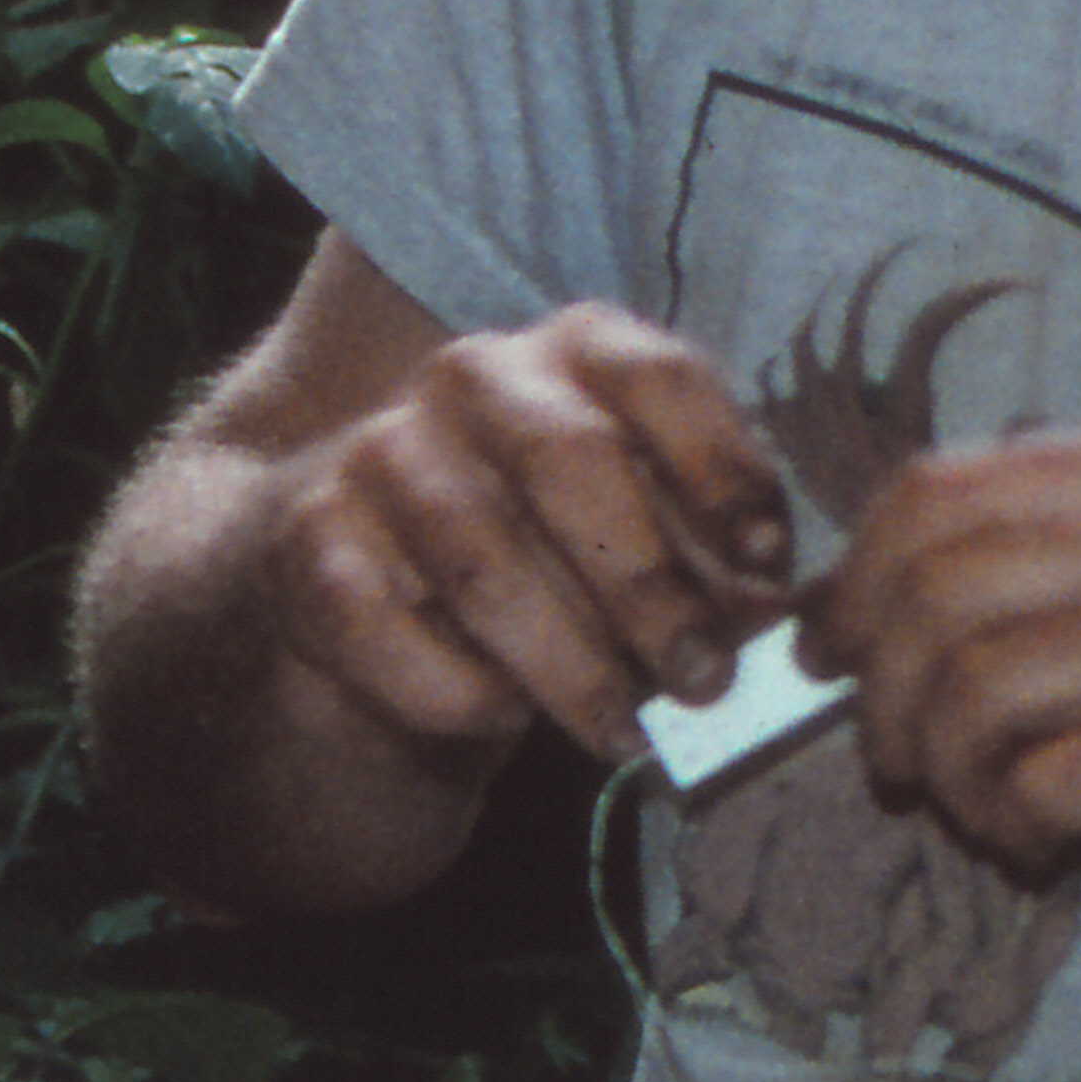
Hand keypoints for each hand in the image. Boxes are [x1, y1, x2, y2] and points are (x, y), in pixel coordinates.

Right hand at [267, 302, 798, 764]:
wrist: (368, 575)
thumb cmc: (551, 549)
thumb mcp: (642, 527)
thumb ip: (708, 553)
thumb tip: (771, 612)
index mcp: (577, 349)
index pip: (661, 378)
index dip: (725, 472)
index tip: (767, 565)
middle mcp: (473, 375)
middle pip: (571, 462)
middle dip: (650, 585)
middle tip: (703, 682)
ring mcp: (380, 451)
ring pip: (483, 561)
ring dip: (569, 663)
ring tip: (625, 732)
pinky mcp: (308, 539)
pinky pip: (388, 630)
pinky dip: (460, 691)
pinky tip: (503, 718)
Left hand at [809, 424, 1080, 986]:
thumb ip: (1030, 585)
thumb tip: (829, 612)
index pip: (939, 487)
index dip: (854, 580)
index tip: (830, 657)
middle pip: (938, 588)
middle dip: (883, 695)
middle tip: (900, 771)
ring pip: (976, 688)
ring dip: (948, 777)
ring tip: (991, 818)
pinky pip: (1044, 781)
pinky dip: (1016, 830)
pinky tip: (1051, 851)